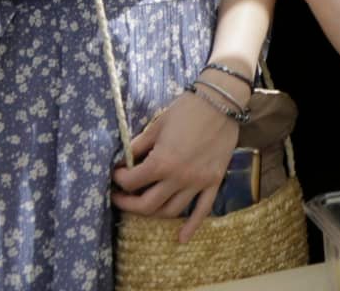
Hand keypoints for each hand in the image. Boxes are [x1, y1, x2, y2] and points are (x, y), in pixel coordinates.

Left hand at [112, 90, 242, 243]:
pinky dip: (191, 226)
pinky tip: (181, 238)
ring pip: (170, 211)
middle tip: (121, 196)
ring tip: (144, 204)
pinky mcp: (213, 182)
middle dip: (128, 203)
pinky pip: (202, 210)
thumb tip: (123, 161)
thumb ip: (138, 146)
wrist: (222, 101)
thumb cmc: (187, 109)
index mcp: (162, 162)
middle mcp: (179, 178)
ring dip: (153, 212)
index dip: (119, 179)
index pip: (131, 182)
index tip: (117, 173)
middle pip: (147, 205)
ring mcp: (198, 182)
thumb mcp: (157, 125)